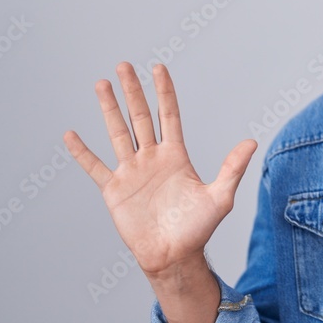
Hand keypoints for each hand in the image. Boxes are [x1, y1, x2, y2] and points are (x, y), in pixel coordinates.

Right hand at [63, 62, 256, 278]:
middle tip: (123, 65)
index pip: (168, 115)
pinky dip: (82, 152)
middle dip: (133, 90)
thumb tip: (252, 142)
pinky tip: (70, 134)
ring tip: (101, 84)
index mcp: (176, 156)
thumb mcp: (220, 197)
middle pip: (140, 117)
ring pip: (117, 133)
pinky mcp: (115, 190)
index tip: (158, 67)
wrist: (174, 257)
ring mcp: (132, 172)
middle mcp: (152, 158)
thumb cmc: (198, 229)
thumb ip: (232, 168)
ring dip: (109, 109)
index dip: (164, 92)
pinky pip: (95, 167)